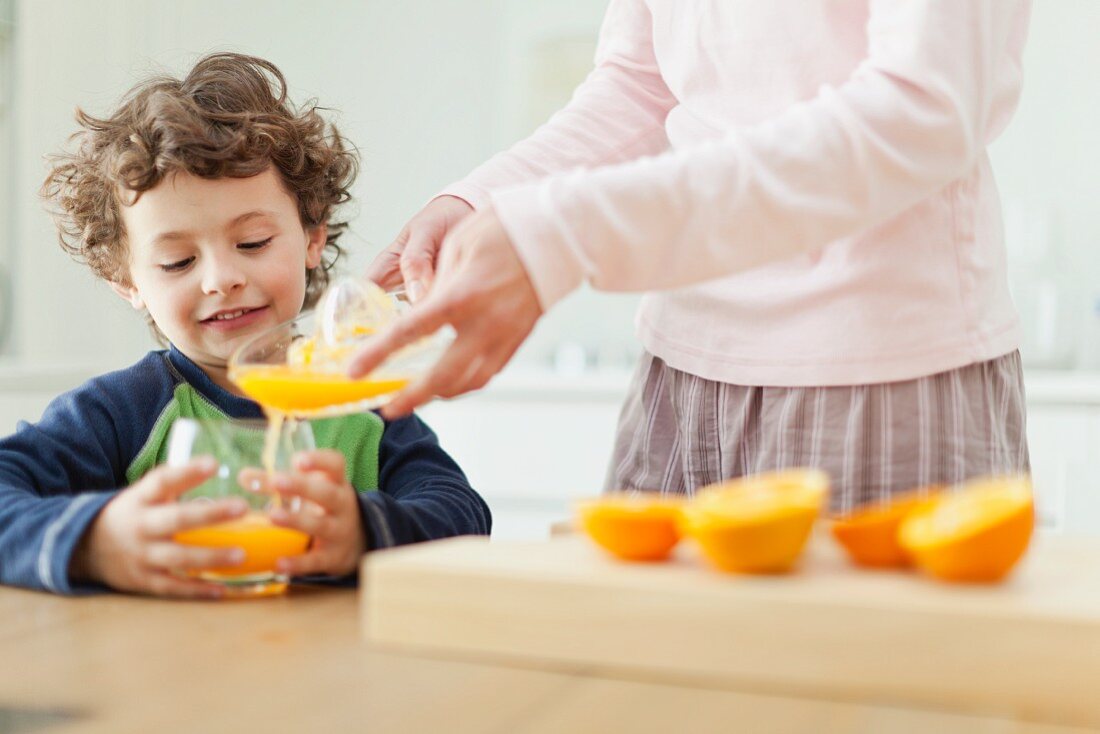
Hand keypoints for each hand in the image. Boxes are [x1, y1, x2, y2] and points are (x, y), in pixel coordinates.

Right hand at [72, 458, 248, 598]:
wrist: (86, 548)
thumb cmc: (132, 514)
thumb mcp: (144, 494)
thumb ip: (174, 482)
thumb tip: (213, 465)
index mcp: (141, 499)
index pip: (163, 481)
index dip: (187, 472)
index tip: (213, 464)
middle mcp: (141, 526)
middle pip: (176, 519)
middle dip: (210, 514)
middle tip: (242, 507)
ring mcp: (141, 555)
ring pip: (178, 557)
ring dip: (210, 557)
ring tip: (240, 555)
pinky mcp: (143, 581)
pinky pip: (173, 587)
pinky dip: (197, 590)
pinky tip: (222, 590)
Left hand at [267, 450, 365, 576]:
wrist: (356, 543)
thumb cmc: (323, 508)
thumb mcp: (307, 492)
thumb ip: (275, 483)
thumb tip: (243, 476)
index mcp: (336, 483)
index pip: (335, 464)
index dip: (319, 460)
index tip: (297, 460)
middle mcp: (342, 505)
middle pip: (327, 494)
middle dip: (302, 487)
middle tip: (277, 481)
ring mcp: (340, 531)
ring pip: (321, 525)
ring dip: (296, 520)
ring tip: (272, 515)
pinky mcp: (333, 557)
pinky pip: (316, 560)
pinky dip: (298, 563)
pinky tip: (278, 564)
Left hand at [348, 206, 542, 417]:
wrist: (559, 234)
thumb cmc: (505, 230)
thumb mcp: (457, 245)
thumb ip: (435, 283)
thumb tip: (421, 309)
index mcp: (461, 296)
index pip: (410, 333)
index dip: (379, 355)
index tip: (356, 372)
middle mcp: (485, 324)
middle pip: (442, 376)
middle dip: (411, 398)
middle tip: (387, 409)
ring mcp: (506, 336)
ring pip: (469, 383)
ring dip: (440, 396)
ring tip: (417, 398)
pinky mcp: (519, 339)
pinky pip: (489, 373)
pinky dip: (466, 384)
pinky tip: (452, 383)